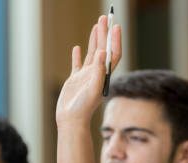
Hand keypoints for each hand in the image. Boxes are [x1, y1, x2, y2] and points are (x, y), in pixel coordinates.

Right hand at [56, 14, 121, 128]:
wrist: (71, 120)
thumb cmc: (83, 108)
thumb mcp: (93, 89)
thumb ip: (98, 71)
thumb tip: (103, 52)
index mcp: (104, 75)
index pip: (113, 54)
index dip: (115, 40)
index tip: (115, 26)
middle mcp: (97, 74)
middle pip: (103, 50)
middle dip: (105, 34)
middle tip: (105, 18)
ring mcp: (85, 77)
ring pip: (92, 54)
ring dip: (95, 40)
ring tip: (96, 26)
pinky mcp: (75, 80)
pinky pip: (77, 64)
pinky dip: (78, 55)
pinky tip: (77, 48)